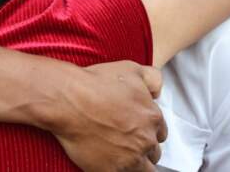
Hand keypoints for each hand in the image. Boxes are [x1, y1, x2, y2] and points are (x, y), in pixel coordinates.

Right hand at [48, 61, 166, 171]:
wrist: (68, 100)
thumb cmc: (96, 83)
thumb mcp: (131, 69)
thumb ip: (153, 79)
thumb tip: (158, 93)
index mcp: (152, 117)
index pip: (160, 133)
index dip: (148, 130)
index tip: (136, 129)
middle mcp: (145, 139)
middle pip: (153, 153)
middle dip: (143, 148)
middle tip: (126, 142)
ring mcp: (130, 158)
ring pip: (144, 170)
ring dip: (136, 164)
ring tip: (121, 156)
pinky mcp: (112, 170)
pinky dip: (119, 170)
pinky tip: (109, 162)